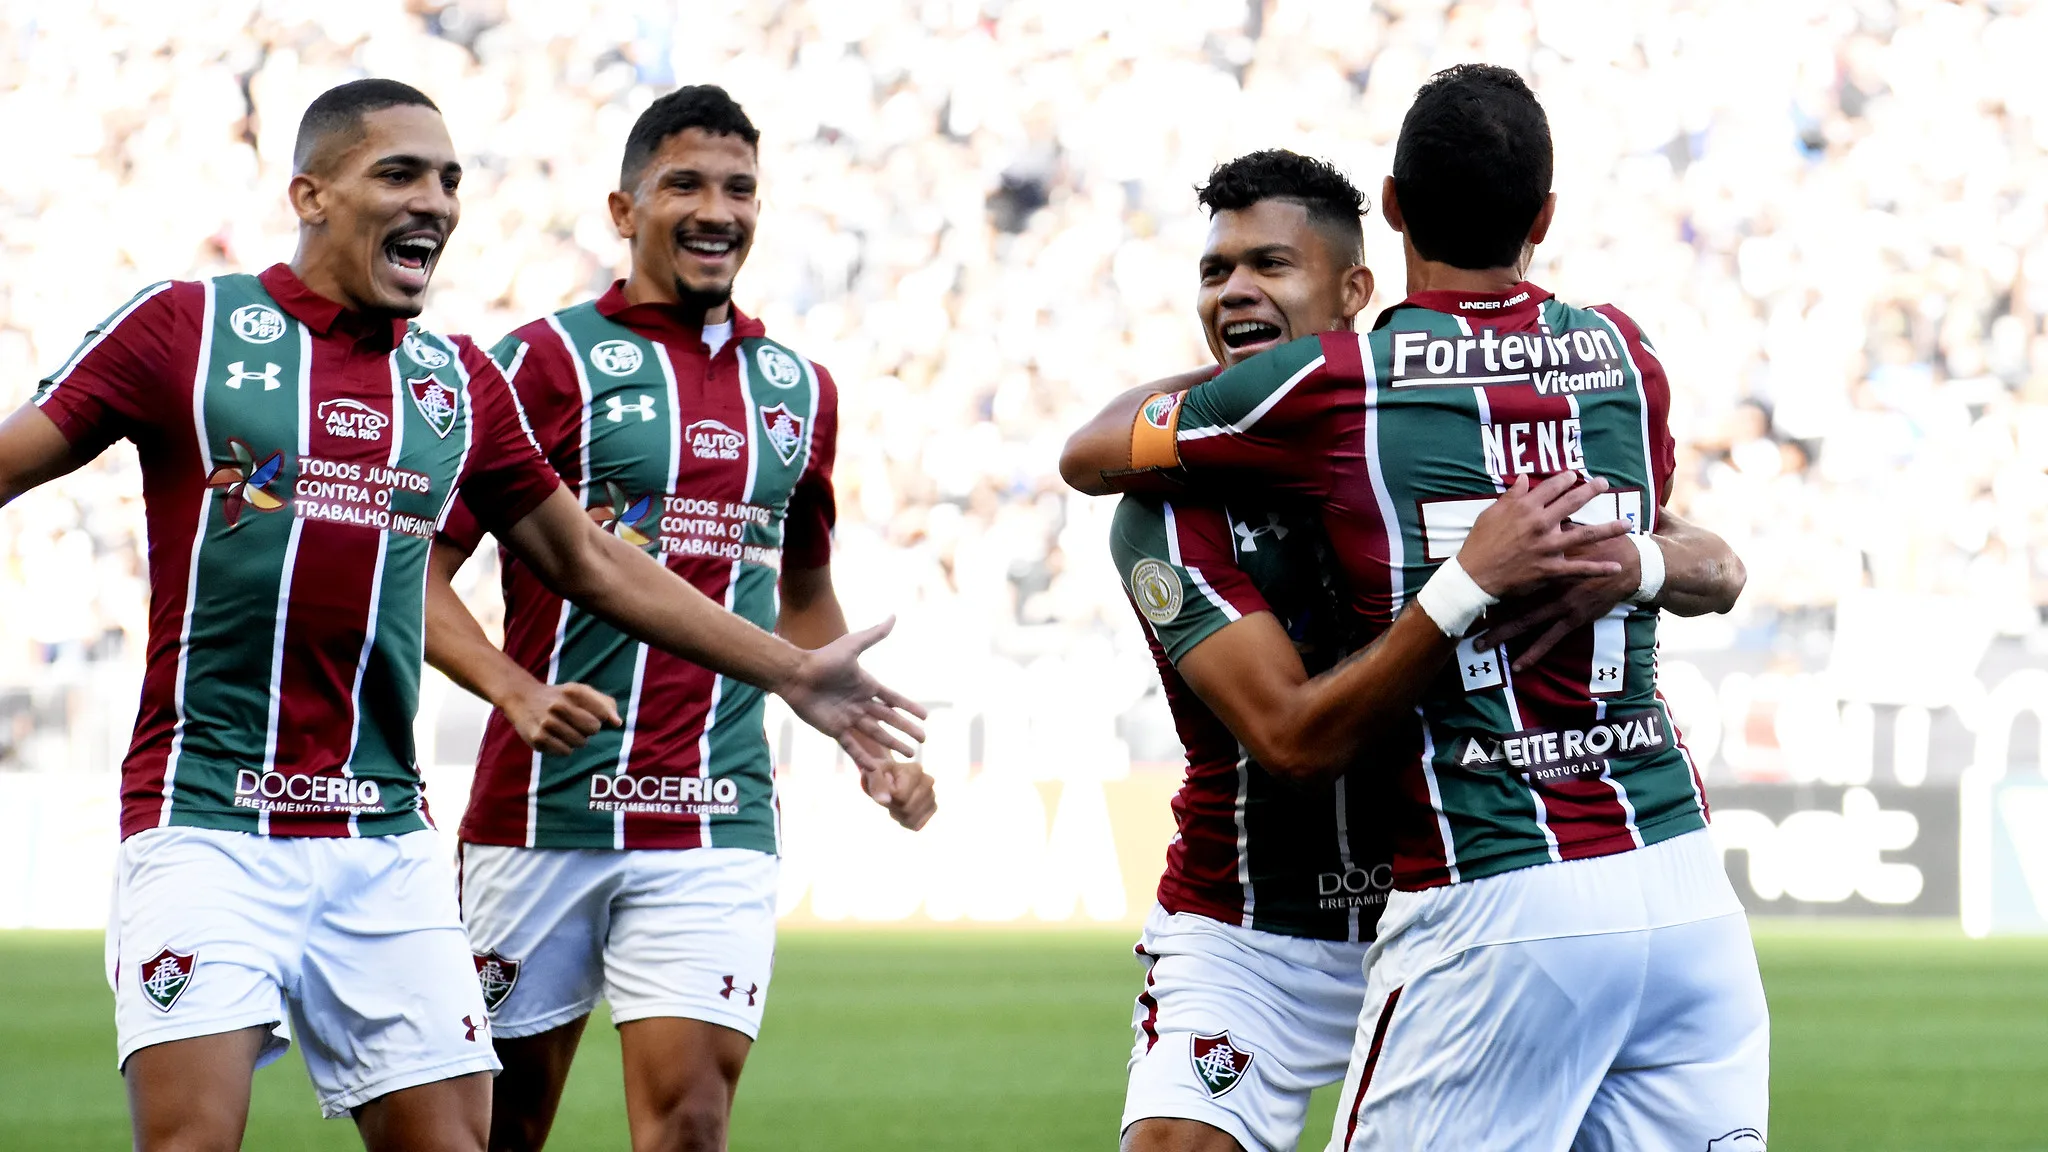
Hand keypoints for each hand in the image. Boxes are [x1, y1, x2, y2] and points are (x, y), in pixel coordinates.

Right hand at [502, 681, 621, 755]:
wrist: (522, 699)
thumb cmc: (559, 697)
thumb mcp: (581, 691)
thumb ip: (604, 704)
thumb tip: (618, 723)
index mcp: (573, 691)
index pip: (602, 713)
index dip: (602, 717)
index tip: (594, 715)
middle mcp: (558, 706)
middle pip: (593, 729)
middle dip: (590, 729)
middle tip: (578, 723)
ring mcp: (547, 723)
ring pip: (580, 742)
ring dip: (578, 739)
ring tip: (566, 729)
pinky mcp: (538, 738)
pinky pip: (565, 751)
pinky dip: (565, 748)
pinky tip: (556, 738)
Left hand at [778, 616, 928, 773]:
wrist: (795, 675)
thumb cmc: (822, 659)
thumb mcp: (852, 645)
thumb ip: (874, 635)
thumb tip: (894, 616)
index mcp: (866, 685)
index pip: (893, 699)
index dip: (909, 708)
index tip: (925, 717)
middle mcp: (859, 703)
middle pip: (888, 720)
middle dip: (906, 730)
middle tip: (923, 741)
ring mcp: (848, 718)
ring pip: (875, 735)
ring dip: (892, 745)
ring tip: (909, 754)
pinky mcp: (834, 729)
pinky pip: (852, 746)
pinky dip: (864, 758)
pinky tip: (876, 768)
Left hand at [858, 755, 937, 830]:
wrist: (887, 776)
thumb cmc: (879, 773)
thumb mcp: (872, 773)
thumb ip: (877, 784)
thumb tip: (884, 800)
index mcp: (915, 770)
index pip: (900, 796)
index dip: (887, 796)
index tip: (884, 787)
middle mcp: (928, 781)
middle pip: (907, 808)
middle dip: (893, 806)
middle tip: (888, 796)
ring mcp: (932, 795)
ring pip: (912, 819)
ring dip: (898, 815)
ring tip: (895, 802)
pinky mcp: (932, 808)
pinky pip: (916, 825)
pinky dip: (906, 821)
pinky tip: (902, 810)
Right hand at [1457, 473, 1630, 600]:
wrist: (1474, 576)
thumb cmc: (1480, 543)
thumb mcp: (1490, 513)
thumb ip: (1511, 496)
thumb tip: (1526, 479)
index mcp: (1525, 508)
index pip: (1551, 487)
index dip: (1565, 479)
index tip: (1575, 475)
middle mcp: (1540, 523)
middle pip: (1572, 502)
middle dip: (1591, 490)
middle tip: (1604, 483)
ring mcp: (1548, 547)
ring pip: (1585, 534)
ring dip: (1608, 528)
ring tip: (1627, 523)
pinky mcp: (1551, 569)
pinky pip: (1579, 568)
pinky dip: (1599, 569)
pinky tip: (1616, 567)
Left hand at [1472, 533, 1639, 668]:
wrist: (1626, 563)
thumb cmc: (1594, 546)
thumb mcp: (1566, 532)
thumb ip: (1542, 528)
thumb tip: (1522, 513)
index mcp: (1541, 561)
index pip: (1506, 572)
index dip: (1484, 581)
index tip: (1461, 588)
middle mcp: (1545, 584)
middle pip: (1508, 600)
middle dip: (1484, 610)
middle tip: (1461, 620)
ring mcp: (1558, 605)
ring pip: (1523, 623)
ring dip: (1501, 635)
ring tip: (1480, 646)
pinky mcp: (1572, 619)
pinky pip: (1549, 640)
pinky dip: (1533, 653)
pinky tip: (1519, 667)